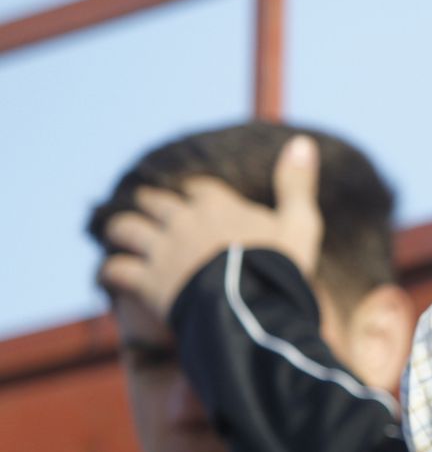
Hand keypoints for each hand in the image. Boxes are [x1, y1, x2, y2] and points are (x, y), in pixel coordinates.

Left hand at [100, 135, 323, 317]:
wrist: (253, 309)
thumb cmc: (279, 267)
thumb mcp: (299, 223)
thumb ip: (296, 184)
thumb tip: (302, 141)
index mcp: (217, 205)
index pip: (197, 186)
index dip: (194, 191)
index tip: (194, 196)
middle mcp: (183, 221)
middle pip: (153, 201)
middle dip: (150, 203)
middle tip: (148, 209)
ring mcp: (161, 251)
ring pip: (125, 228)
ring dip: (121, 230)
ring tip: (119, 234)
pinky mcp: (146, 282)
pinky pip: (116, 269)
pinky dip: (111, 270)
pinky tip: (111, 274)